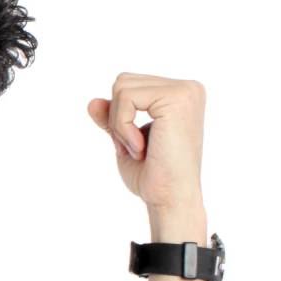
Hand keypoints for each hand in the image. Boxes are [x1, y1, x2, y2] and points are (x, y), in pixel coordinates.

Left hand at [87, 73, 205, 218]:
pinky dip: (122, 126)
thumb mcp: (125, 140)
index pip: (128, 86)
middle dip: (117, 118)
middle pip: (123, 82)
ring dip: (119, 124)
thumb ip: (112, 118)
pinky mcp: (177, 98)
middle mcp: (188, 88)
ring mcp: (185, 91)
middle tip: (137, 148)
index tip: (137, 146)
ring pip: (121, 88)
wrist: (170, 198)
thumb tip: (92, 102)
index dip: (119, 117)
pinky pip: (125, 98)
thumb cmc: (153, 175)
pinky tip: (141, 147)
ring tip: (140, 148)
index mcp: (180, 95)